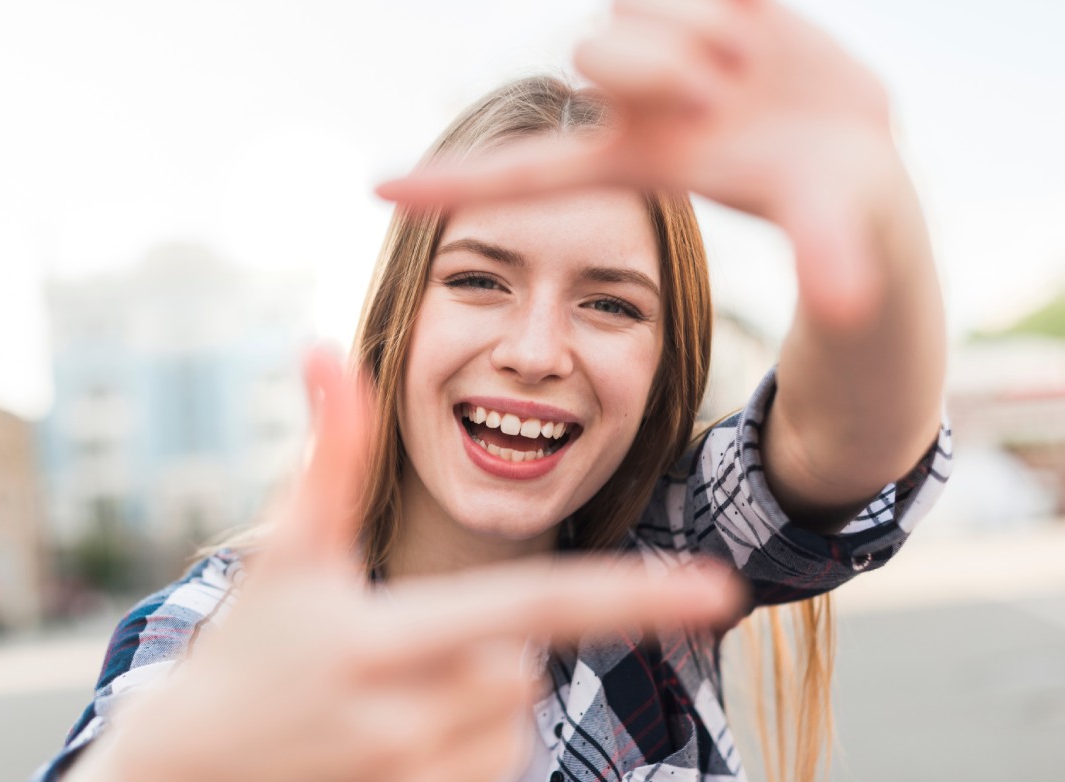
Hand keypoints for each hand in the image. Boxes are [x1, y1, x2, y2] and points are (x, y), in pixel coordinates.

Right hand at [61, 348, 743, 781]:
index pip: (532, 608)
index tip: (719, 587)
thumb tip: (328, 348)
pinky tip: (392, 746)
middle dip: (483, 641)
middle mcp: (407, 724)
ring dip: (476, 699)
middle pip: (522, 660)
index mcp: (382, 642)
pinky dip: (469, 750)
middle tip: (395, 645)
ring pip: (514, 718)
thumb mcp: (285, 558)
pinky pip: (498, 775)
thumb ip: (328, 455)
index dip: (630, 595)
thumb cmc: (242, 656)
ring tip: (383, 699)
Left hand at [378, 0, 901, 328]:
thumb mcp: (833, 226)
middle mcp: (637, 102)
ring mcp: (667, 44)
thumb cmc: (837, 207)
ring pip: (635, 0)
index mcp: (638, 162)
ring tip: (750, 59)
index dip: (454, 184)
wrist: (862, 151)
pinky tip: (743, 1)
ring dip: (698, 22)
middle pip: (597, 52)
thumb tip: (856, 298)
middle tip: (721, 86)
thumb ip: (837, 254)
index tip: (373, 193)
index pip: (526, 172)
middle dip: (659, 62)